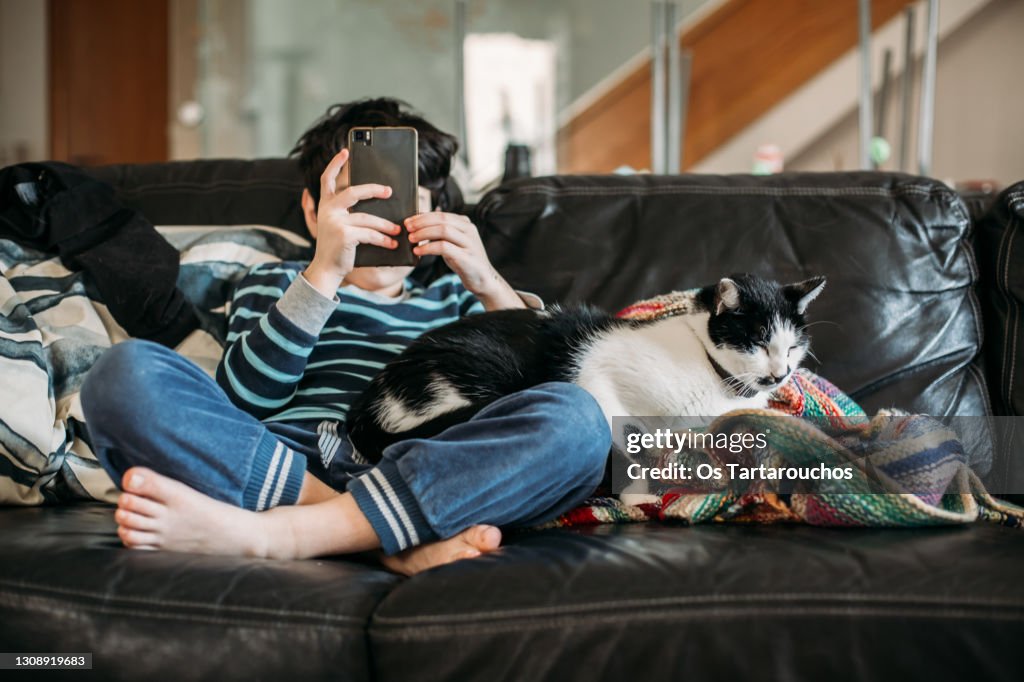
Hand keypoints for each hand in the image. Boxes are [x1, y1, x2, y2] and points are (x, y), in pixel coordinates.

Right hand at [303, 148, 401, 296]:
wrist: (327, 269)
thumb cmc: (338, 247)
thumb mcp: (340, 225)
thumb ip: (350, 212)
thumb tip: (379, 200)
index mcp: (325, 205)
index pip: (327, 179)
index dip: (335, 163)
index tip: (345, 151)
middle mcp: (328, 210)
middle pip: (354, 192)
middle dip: (374, 190)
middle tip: (389, 191)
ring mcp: (335, 222)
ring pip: (367, 218)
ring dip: (386, 225)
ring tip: (398, 230)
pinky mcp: (344, 235)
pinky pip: (370, 234)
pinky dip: (383, 239)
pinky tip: (392, 243)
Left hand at [406, 211, 523, 309]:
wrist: (483, 279)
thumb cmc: (464, 261)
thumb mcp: (453, 243)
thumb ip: (441, 232)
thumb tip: (419, 223)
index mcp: (465, 224)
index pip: (441, 214)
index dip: (422, 216)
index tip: (408, 221)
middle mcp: (469, 230)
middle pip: (442, 219)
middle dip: (421, 223)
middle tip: (407, 229)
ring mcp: (469, 243)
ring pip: (443, 230)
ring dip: (423, 234)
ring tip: (411, 240)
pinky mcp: (466, 257)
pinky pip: (444, 247)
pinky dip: (428, 248)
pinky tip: (418, 252)